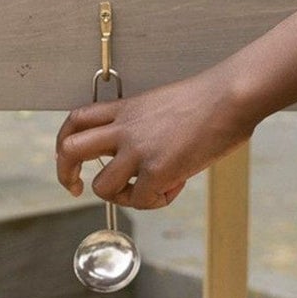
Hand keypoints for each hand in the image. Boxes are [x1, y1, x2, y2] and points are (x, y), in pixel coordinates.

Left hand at [55, 71, 253, 210]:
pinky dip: (156, 200)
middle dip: (65, 174)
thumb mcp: (162, 105)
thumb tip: (145, 161)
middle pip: (70, 150)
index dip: (65, 141)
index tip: (71, 158)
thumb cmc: (210, 99)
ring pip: (101, 186)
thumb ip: (144, 128)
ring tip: (146, 190)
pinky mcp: (157, 170)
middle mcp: (125, 128)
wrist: (231, 97)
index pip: (76, 119)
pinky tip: (176, 186)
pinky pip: (140, 200)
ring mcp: (138, 149)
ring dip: (120, 196)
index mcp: (126, 109)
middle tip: (75, 188)